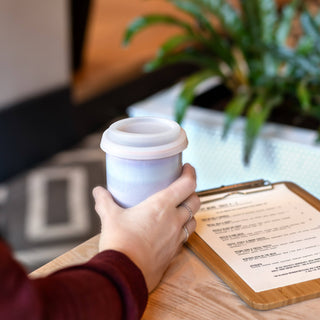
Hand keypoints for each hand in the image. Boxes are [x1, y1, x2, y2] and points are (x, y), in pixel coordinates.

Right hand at [92, 163, 199, 291]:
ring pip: (194, 220)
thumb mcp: (110, 217)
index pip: (187, 184)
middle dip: (192, 192)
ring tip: (179, 209)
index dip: (190, 173)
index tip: (186, 168)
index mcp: (162, 206)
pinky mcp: (174, 253)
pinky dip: (183, 229)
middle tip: (182, 189)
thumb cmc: (119, 242)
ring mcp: (176, 237)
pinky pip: (185, 236)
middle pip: (195, 201)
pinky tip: (171, 230)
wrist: (125, 274)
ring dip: (190, 212)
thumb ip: (105, 201)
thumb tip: (98, 191)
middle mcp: (174, 220)